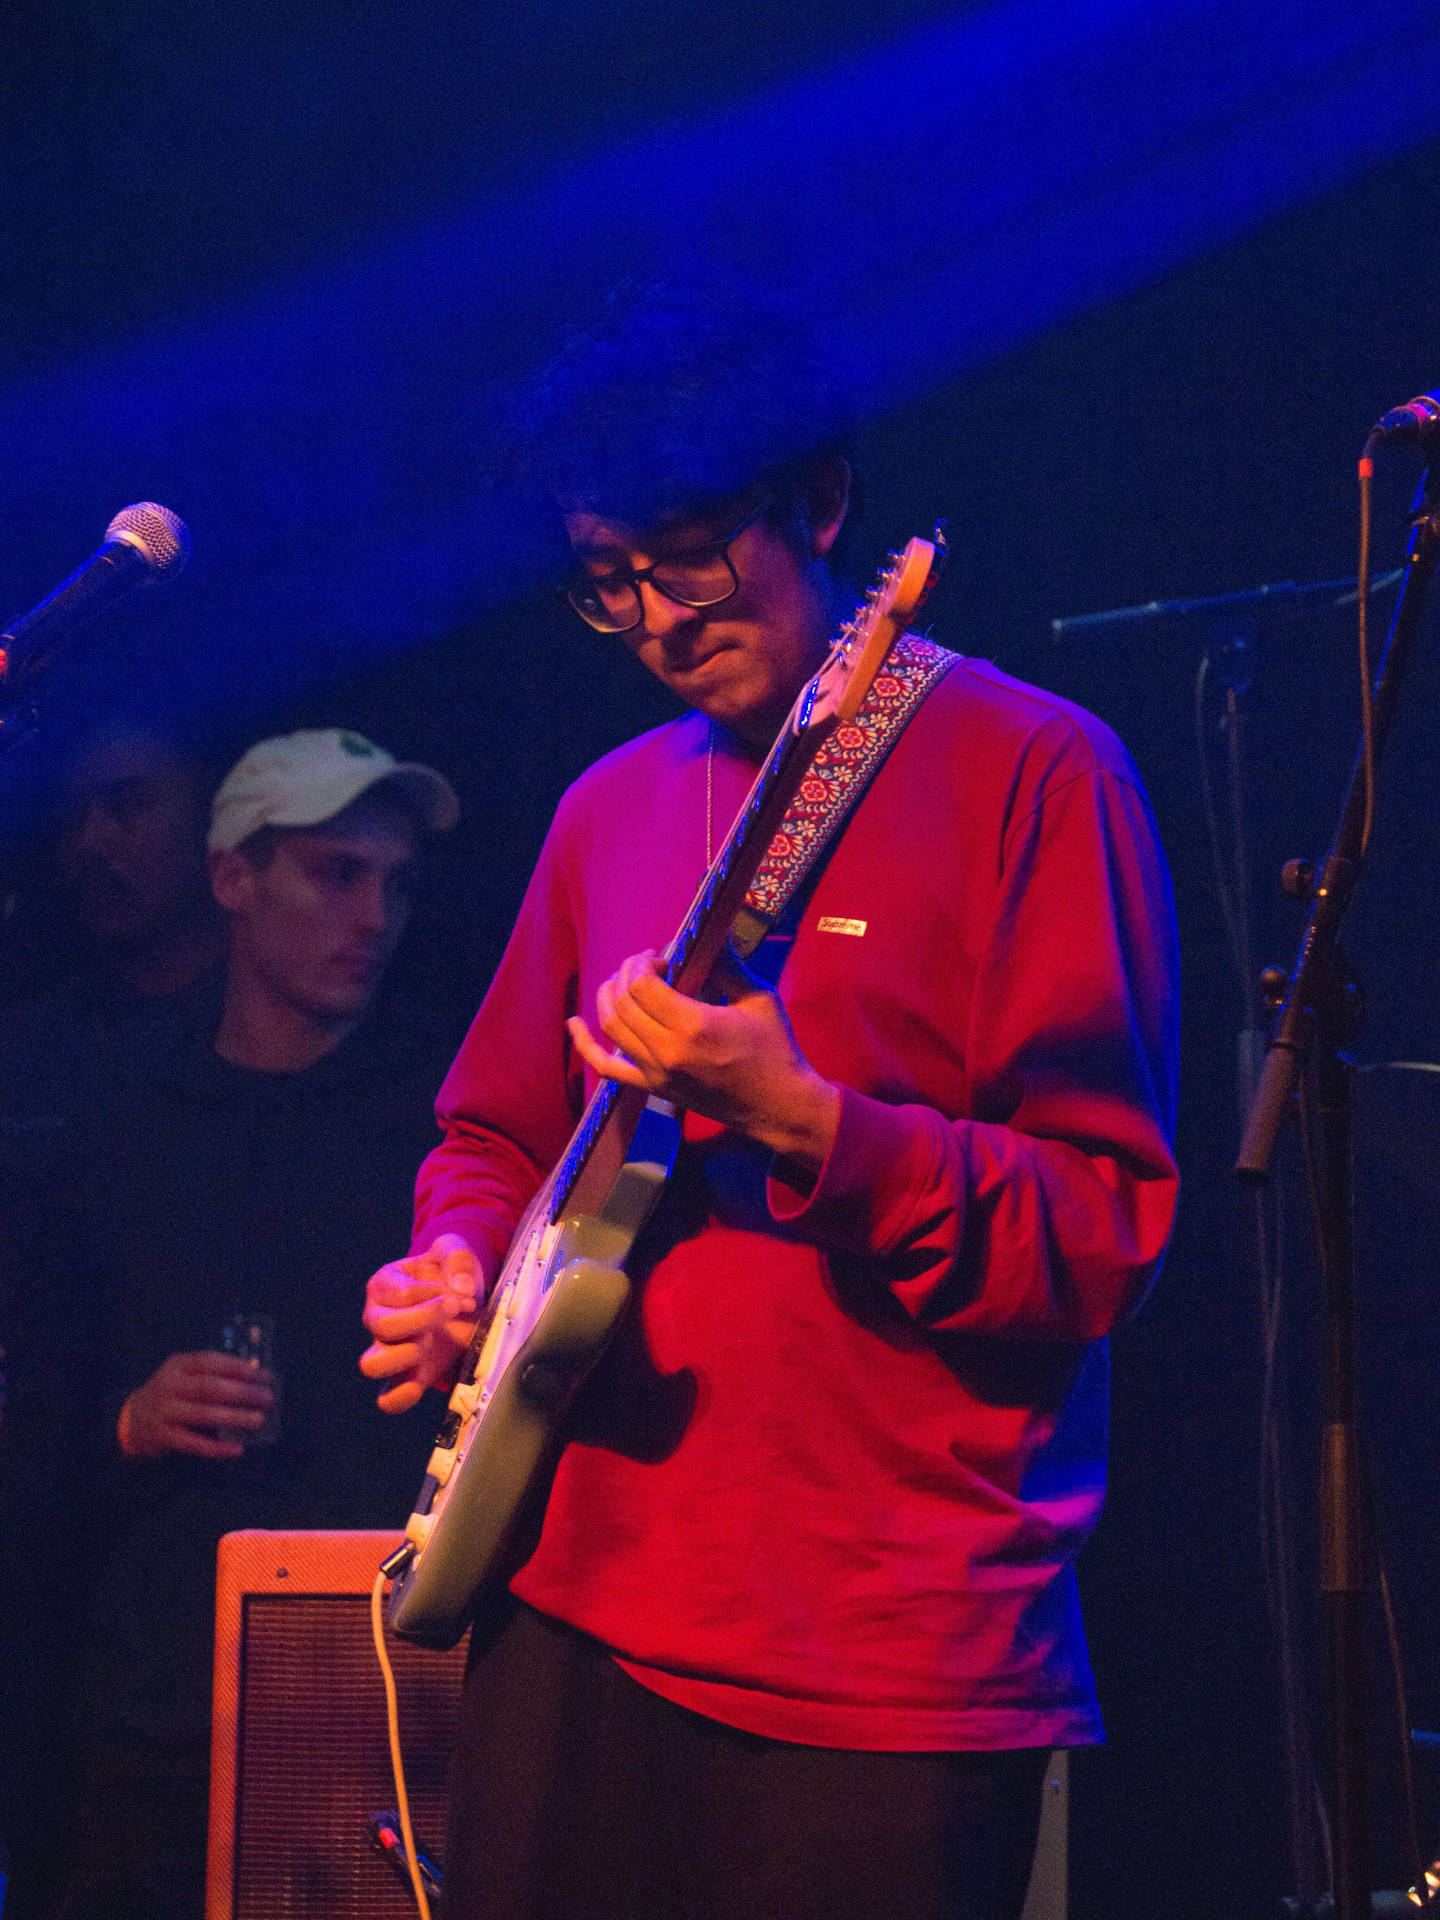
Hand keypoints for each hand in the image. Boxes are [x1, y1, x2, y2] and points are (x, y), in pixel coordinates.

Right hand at [118, 1351, 275, 1460]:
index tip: (261, 1374)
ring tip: (258, 1420)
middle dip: (242, 1392)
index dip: (236, 1368)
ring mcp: (165, 1412)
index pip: (209, 1362)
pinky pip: (194, 1443)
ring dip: (235, 1417)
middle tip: (267, 1398)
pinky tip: (237, 1449)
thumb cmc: (170, 1394)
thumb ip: (212, 1374)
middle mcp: (168, 1386)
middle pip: (209, 1388)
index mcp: (177, 1366)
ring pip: (204, 1415)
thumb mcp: (183, 1376)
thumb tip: (257, 1377)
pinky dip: (217, 1447)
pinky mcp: (163, 1437)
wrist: (130, 1419)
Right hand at [360, 1232, 482, 1413]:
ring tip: (432, 1342)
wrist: (466, 1303)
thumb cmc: (452, 1275)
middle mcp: (377, 1317)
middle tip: (455, 1309)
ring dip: (407, 1354)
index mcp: (384, 1284)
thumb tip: (461, 1287)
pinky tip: (421, 1383)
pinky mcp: (405, 1376)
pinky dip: (402, 1396)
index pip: (398, 1293)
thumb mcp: (456, 1252)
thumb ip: (457, 1259)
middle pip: (381, 1326)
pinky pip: (388, 1398)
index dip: (434, 1293)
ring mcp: (388, 1350)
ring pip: (372, 1364)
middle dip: (424, 1318)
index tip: (462, 1293)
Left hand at [566, 948, 840, 1174]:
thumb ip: (728, 963)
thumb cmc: (775, 1048)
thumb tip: (712, 929)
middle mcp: (668, 1051)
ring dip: (609, 996)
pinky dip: (585, 1045)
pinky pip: (607, 1068)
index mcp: (694, 1026)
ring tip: (624, 981)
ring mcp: (656, 1073)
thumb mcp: (758, 997)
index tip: (661, 956)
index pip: (643, 985)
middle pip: (622, 1002)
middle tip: (645, 963)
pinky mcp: (653, 1088)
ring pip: (610, 1027)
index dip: (644, 963)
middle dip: (627, 973)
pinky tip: (573, 1024)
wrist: (777, 1105)